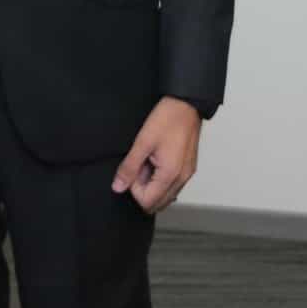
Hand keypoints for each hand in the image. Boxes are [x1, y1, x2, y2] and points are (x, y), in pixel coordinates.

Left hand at [111, 97, 201, 213]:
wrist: (186, 104)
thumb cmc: (168, 119)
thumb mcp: (143, 142)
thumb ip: (129, 167)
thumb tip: (118, 187)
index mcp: (170, 175)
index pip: (147, 203)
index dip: (134, 188)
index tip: (133, 169)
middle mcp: (182, 179)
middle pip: (158, 203)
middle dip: (144, 189)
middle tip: (140, 165)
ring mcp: (187, 174)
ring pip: (165, 195)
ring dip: (152, 183)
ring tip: (149, 159)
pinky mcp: (188, 168)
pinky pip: (172, 184)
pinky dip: (161, 178)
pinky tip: (157, 159)